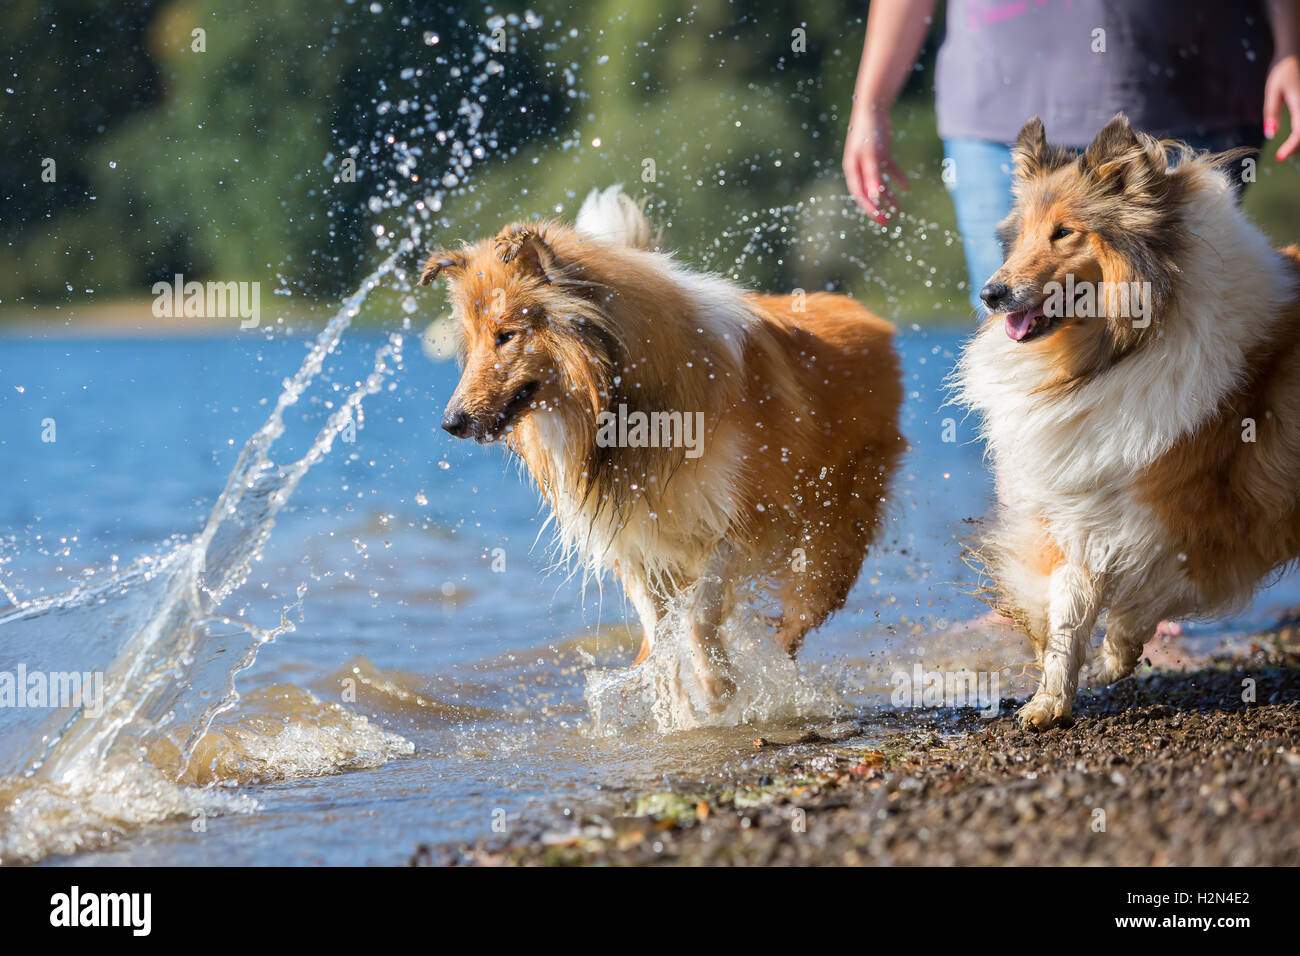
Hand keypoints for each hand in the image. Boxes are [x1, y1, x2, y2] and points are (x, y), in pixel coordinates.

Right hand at [842, 104, 908, 224]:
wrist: (873, 109)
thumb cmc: (868, 133)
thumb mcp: (871, 156)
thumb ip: (873, 176)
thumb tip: (876, 196)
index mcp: (852, 170)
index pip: (859, 195)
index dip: (869, 208)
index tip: (880, 219)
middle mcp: (860, 168)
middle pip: (868, 193)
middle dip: (877, 208)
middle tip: (887, 221)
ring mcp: (871, 162)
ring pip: (879, 184)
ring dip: (888, 197)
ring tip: (898, 210)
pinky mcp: (881, 154)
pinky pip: (889, 171)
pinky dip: (897, 178)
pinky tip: (906, 187)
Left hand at [1264, 52, 1299, 160]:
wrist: (1294, 53)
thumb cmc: (1281, 71)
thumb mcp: (1272, 91)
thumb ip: (1271, 112)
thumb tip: (1270, 134)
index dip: (1291, 147)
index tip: (1279, 157)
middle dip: (1297, 147)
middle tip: (1281, 155)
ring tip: (1287, 149)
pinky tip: (1295, 138)